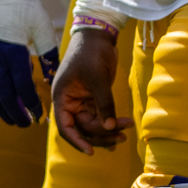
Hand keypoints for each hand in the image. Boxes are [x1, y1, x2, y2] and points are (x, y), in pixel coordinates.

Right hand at [0, 0, 61, 126]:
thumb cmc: (26, 6)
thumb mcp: (43, 28)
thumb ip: (49, 54)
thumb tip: (54, 77)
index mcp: (14, 51)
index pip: (22, 86)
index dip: (30, 104)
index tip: (39, 116)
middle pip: (2, 93)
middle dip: (14, 112)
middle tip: (24, 124)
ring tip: (8, 118)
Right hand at [51, 26, 131, 152]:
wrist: (98, 36)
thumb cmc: (90, 53)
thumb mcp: (97, 78)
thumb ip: (104, 103)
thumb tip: (110, 127)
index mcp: (62, 99)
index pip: (66, 127)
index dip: (77, 141)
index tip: (91, 152)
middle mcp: (70, 103)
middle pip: (83, 128)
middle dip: (101, 135)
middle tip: (121, 136)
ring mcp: (83, 101)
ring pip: (93, 124)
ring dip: (108, 131)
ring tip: (124, 135)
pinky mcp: (95, 98)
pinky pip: (101, 116)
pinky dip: (110, 123)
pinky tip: (121, 130)